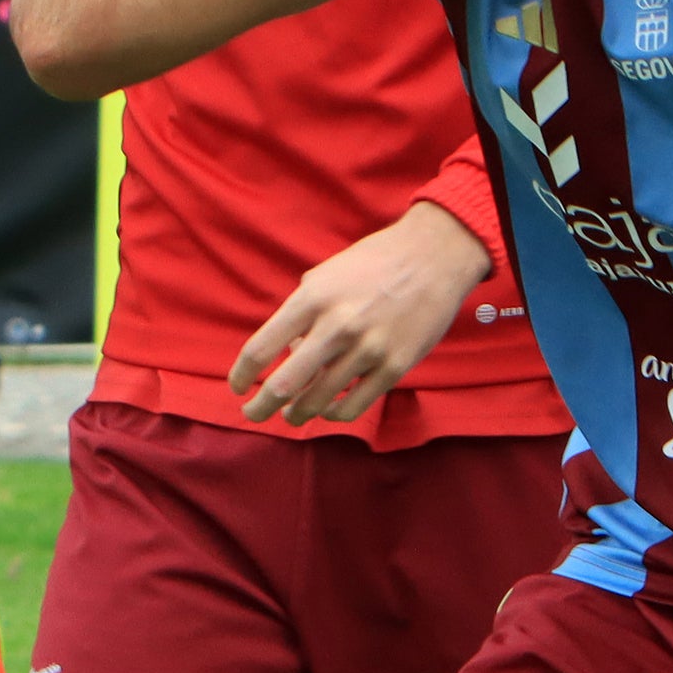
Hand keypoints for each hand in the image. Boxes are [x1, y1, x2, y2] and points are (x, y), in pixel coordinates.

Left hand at [233, 202, 495, 426]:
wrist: (434, 257)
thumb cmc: (373, 264)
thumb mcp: (326, 275)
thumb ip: (301, 314)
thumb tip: (288, 356)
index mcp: (312, 299)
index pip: (260, 348)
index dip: (241, 374)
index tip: (237, 387)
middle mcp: (337, 326)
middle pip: (284, 385)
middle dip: (260, 407)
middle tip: (252, 413)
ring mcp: (368, 349)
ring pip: (319, 401)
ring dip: (298, 414)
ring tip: (293, 415)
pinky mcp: (395, 366)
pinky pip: (354, 406)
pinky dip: (334, 414)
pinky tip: (329, 410)